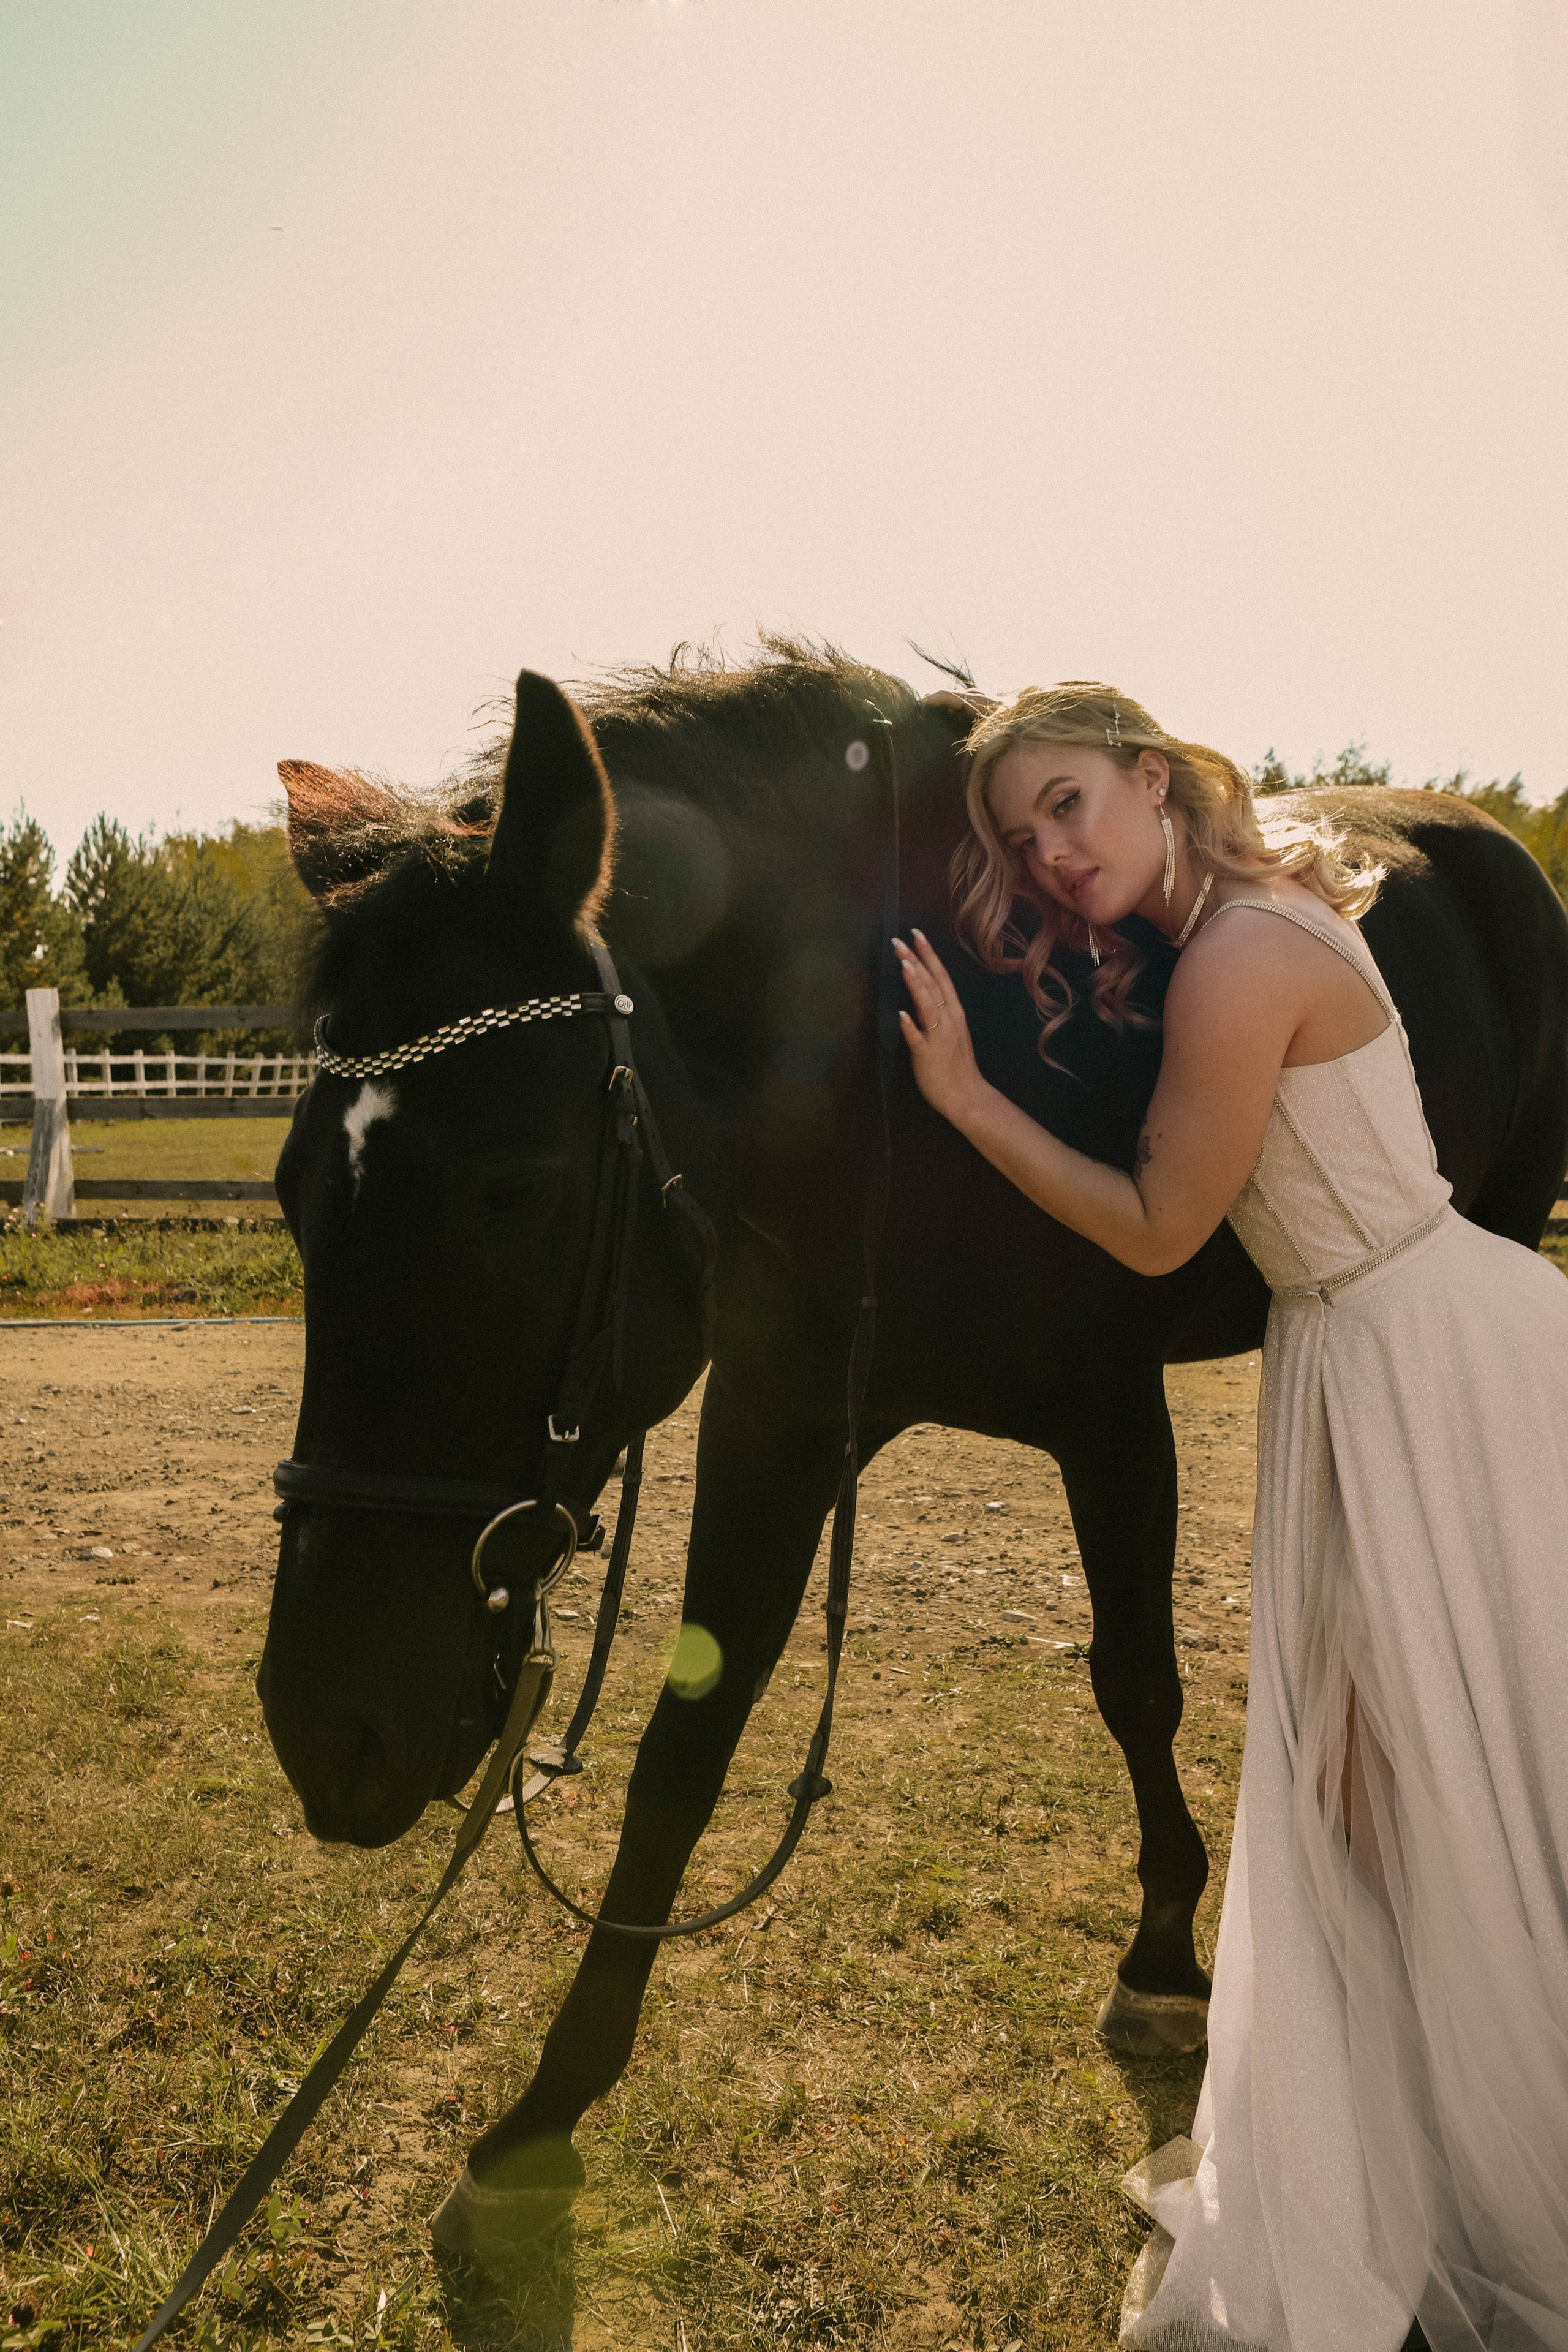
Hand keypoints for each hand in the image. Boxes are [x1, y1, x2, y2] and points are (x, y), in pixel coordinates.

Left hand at [893, 931, 987, 1125]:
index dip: (928, 955)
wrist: (967, 1096)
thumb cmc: (956, 1065)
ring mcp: (939, 1036)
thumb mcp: (951, 1031)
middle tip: (900, 940)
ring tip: (904, 964)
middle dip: (917, 960)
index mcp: (954, 1012)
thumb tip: (924, 993)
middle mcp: (948, 1019)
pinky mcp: (927, 1055)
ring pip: (927, 1005)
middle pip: (932, 984)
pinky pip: (918, 1039)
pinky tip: (901, 1014)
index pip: (941, 977)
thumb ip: (939, 1012)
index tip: (917, 934)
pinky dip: (910, 1026)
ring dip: (916, 984)